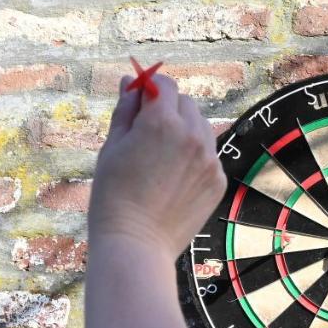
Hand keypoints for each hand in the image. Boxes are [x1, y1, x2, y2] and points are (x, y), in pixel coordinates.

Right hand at [87, 74, 226, 260]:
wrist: (136, 244)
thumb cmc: (113, 196)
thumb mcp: (111, 148)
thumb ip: (124, 111)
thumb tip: (130, 82)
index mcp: (161, 122)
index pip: (163, 84)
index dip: (150, 87)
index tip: (140, 99)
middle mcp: (191, 135)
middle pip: (185, 103)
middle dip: (168, 109)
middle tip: (147, 134)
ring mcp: (209, 159)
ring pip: (200, 127)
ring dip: (184, 131)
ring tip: (161, 160)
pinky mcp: (217, 180)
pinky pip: (208, 155)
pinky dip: (193, 158)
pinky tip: (172, 180)